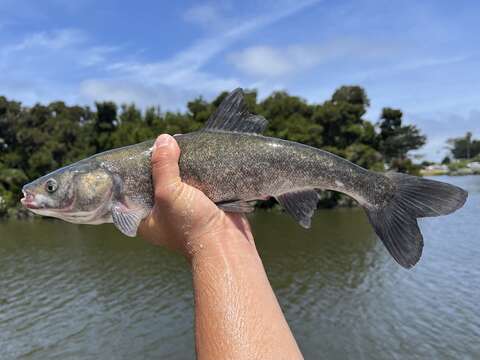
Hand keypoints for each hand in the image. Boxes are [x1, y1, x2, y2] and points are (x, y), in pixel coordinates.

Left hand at [138, 134, 252, 259]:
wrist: (226, 242)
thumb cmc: (191, 225)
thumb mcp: (169, 193)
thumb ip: (163, 166)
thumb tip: (163, 139)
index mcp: (145, 218)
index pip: (133, 189)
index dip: (137, 170)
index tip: (143, 151)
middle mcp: (162, 214)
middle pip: (156, 181)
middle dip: (161, 164)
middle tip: (165, 144)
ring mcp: (183, 208)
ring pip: (178, 180)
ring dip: (181, 164)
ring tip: (181, 144)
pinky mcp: (202, 203)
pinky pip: (195, 182)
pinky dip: (197, 170)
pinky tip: (197, 154)